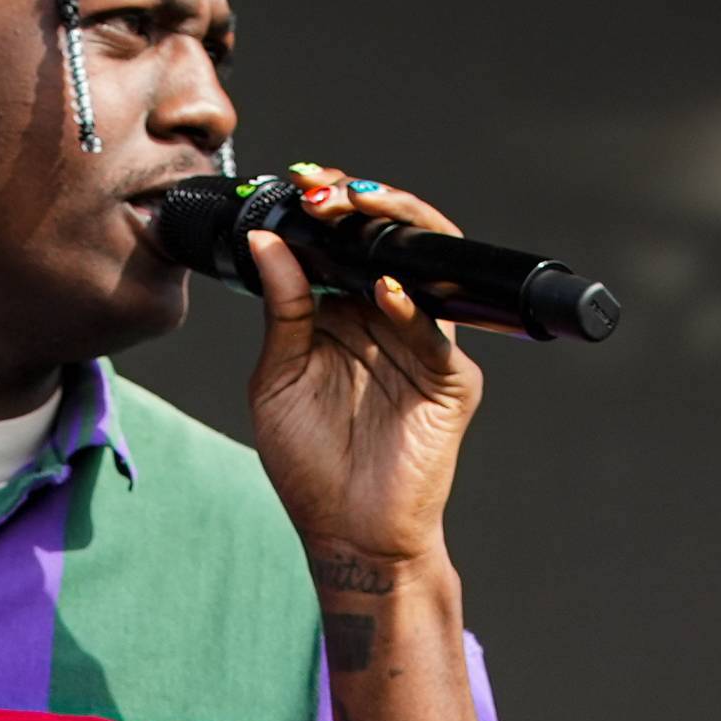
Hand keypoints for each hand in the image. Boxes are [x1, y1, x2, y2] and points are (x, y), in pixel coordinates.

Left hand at [239, 171, 482, 580]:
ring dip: (394, 233)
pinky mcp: (451, 382)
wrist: (346, 536)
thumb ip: (282, 309)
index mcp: (348, 314)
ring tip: (359, 209)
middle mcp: (391, 320)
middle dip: (365, 205)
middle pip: (391, 242)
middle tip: (328, 188)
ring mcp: (425, 347)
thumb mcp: (278, 378)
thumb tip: (269, 240)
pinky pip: (436, 334)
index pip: (348, 243)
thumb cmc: (311, 465)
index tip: (300, 185)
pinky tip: (382, 291)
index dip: (330, 210)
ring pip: (427, 269)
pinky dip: (411, 308)